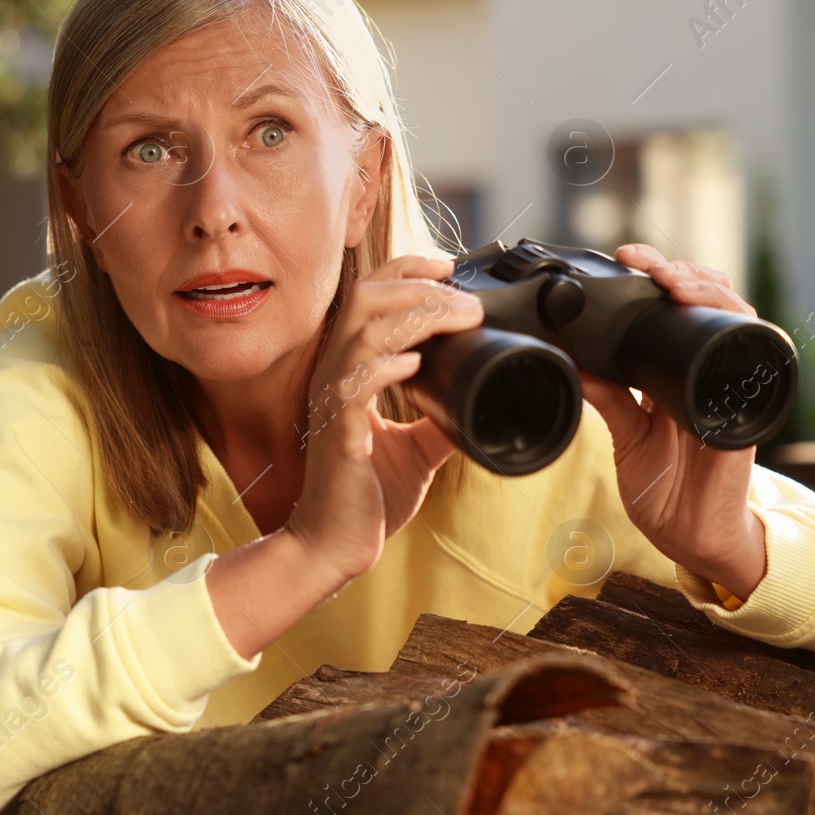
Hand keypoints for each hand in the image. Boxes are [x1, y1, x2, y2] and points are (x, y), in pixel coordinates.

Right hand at [282, 254, 484, 585]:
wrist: (335, 548)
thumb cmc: (366, 497)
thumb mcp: (417, 449)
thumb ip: (441, 417)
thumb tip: (481, 398)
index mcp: (351, 370)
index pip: (371, 297)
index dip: (407, 271)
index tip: (448, 266)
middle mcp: (336, 375)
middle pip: (365, 297)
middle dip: (417, 283)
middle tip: (462, 294)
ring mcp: (333, 401)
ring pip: (363, 331)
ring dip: (415, 315)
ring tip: (456, 316)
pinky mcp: (338, 433)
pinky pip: (354, 384)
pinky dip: (385, 366)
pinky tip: (415, 363)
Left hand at [579, 244, 767, 598]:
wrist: (695, 536)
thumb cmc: (666, 487)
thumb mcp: (629, 435)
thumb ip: (610, 398)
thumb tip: (573, 363)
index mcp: (674, 371)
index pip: (671, 308)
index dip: (654, 277)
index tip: (625, 257)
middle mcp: (706, 368)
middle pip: (707, 298)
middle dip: (679, 271)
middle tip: (646, 262)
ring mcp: (731, 382)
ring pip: (734, 313)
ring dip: (707, 288)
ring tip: (674, 282)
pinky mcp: (747, 403)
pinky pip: (755, 352)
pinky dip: (741, 326)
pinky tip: (718, 311)